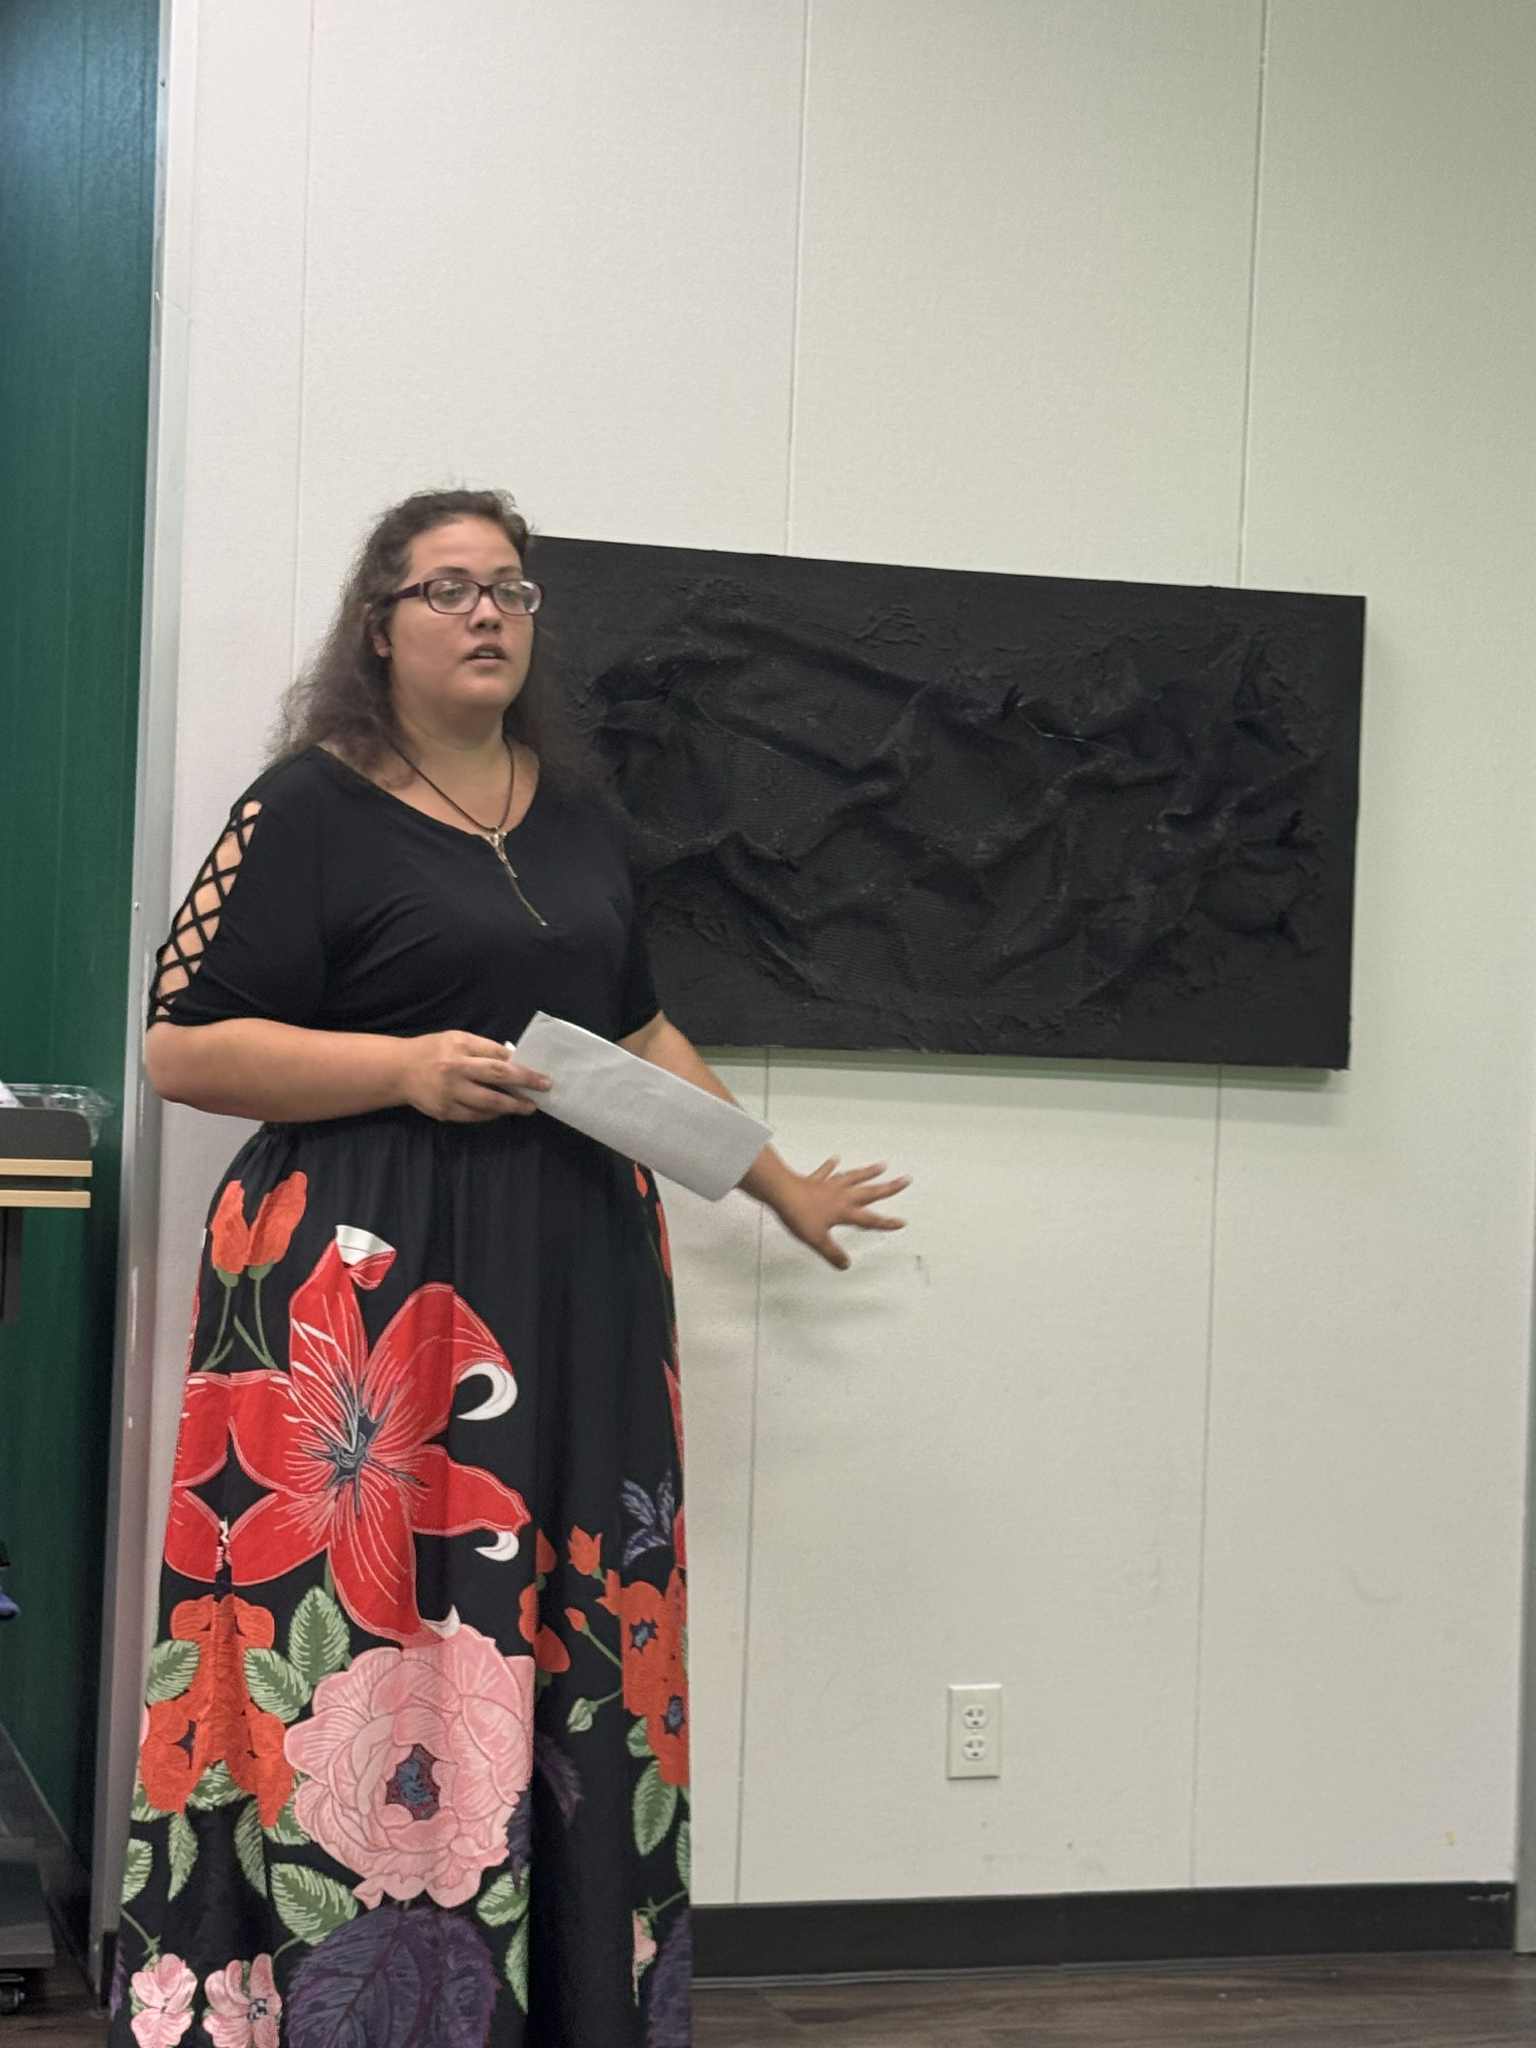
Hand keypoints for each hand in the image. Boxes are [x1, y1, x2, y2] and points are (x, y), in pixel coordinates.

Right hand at [399, 1032, 549, 1123]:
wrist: (399, 1070)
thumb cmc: (433, 1050)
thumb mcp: (457, 1040)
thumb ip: (483, 1049)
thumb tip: (513, 1060)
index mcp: (460, 1048)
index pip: (497, 1057)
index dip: (521, 1067)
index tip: (541, 1074)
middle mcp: (454, 1070)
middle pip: (496, 1078)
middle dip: (524, 1084)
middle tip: (543, 1089)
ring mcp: (449, 1093)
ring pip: (487, 1103)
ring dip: (511, 1106)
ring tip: (527, 1107)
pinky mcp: (444, 1112)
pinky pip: (474, 1116)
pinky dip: (490, 1114)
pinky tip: (501, 1111)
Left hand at [774, 1158, 910, 1270]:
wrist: (781, 1192)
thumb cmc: (798, 1213)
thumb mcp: (817, 1240)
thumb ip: (832, 1253)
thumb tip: (845, 1263)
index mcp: (844, 1212)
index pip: (870, 1219)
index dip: (886, 1223)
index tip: (901, 1222)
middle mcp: (841, 1196)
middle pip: (870, 1192)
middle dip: (889, 1187)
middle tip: (905, 1180)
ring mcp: (829, 1186)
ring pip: (854, 1177)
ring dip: (868, 1172)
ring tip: (881, 1166)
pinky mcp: (815, 1181)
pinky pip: (827, 1172)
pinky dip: (832, 1167)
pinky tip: (836, 1161)